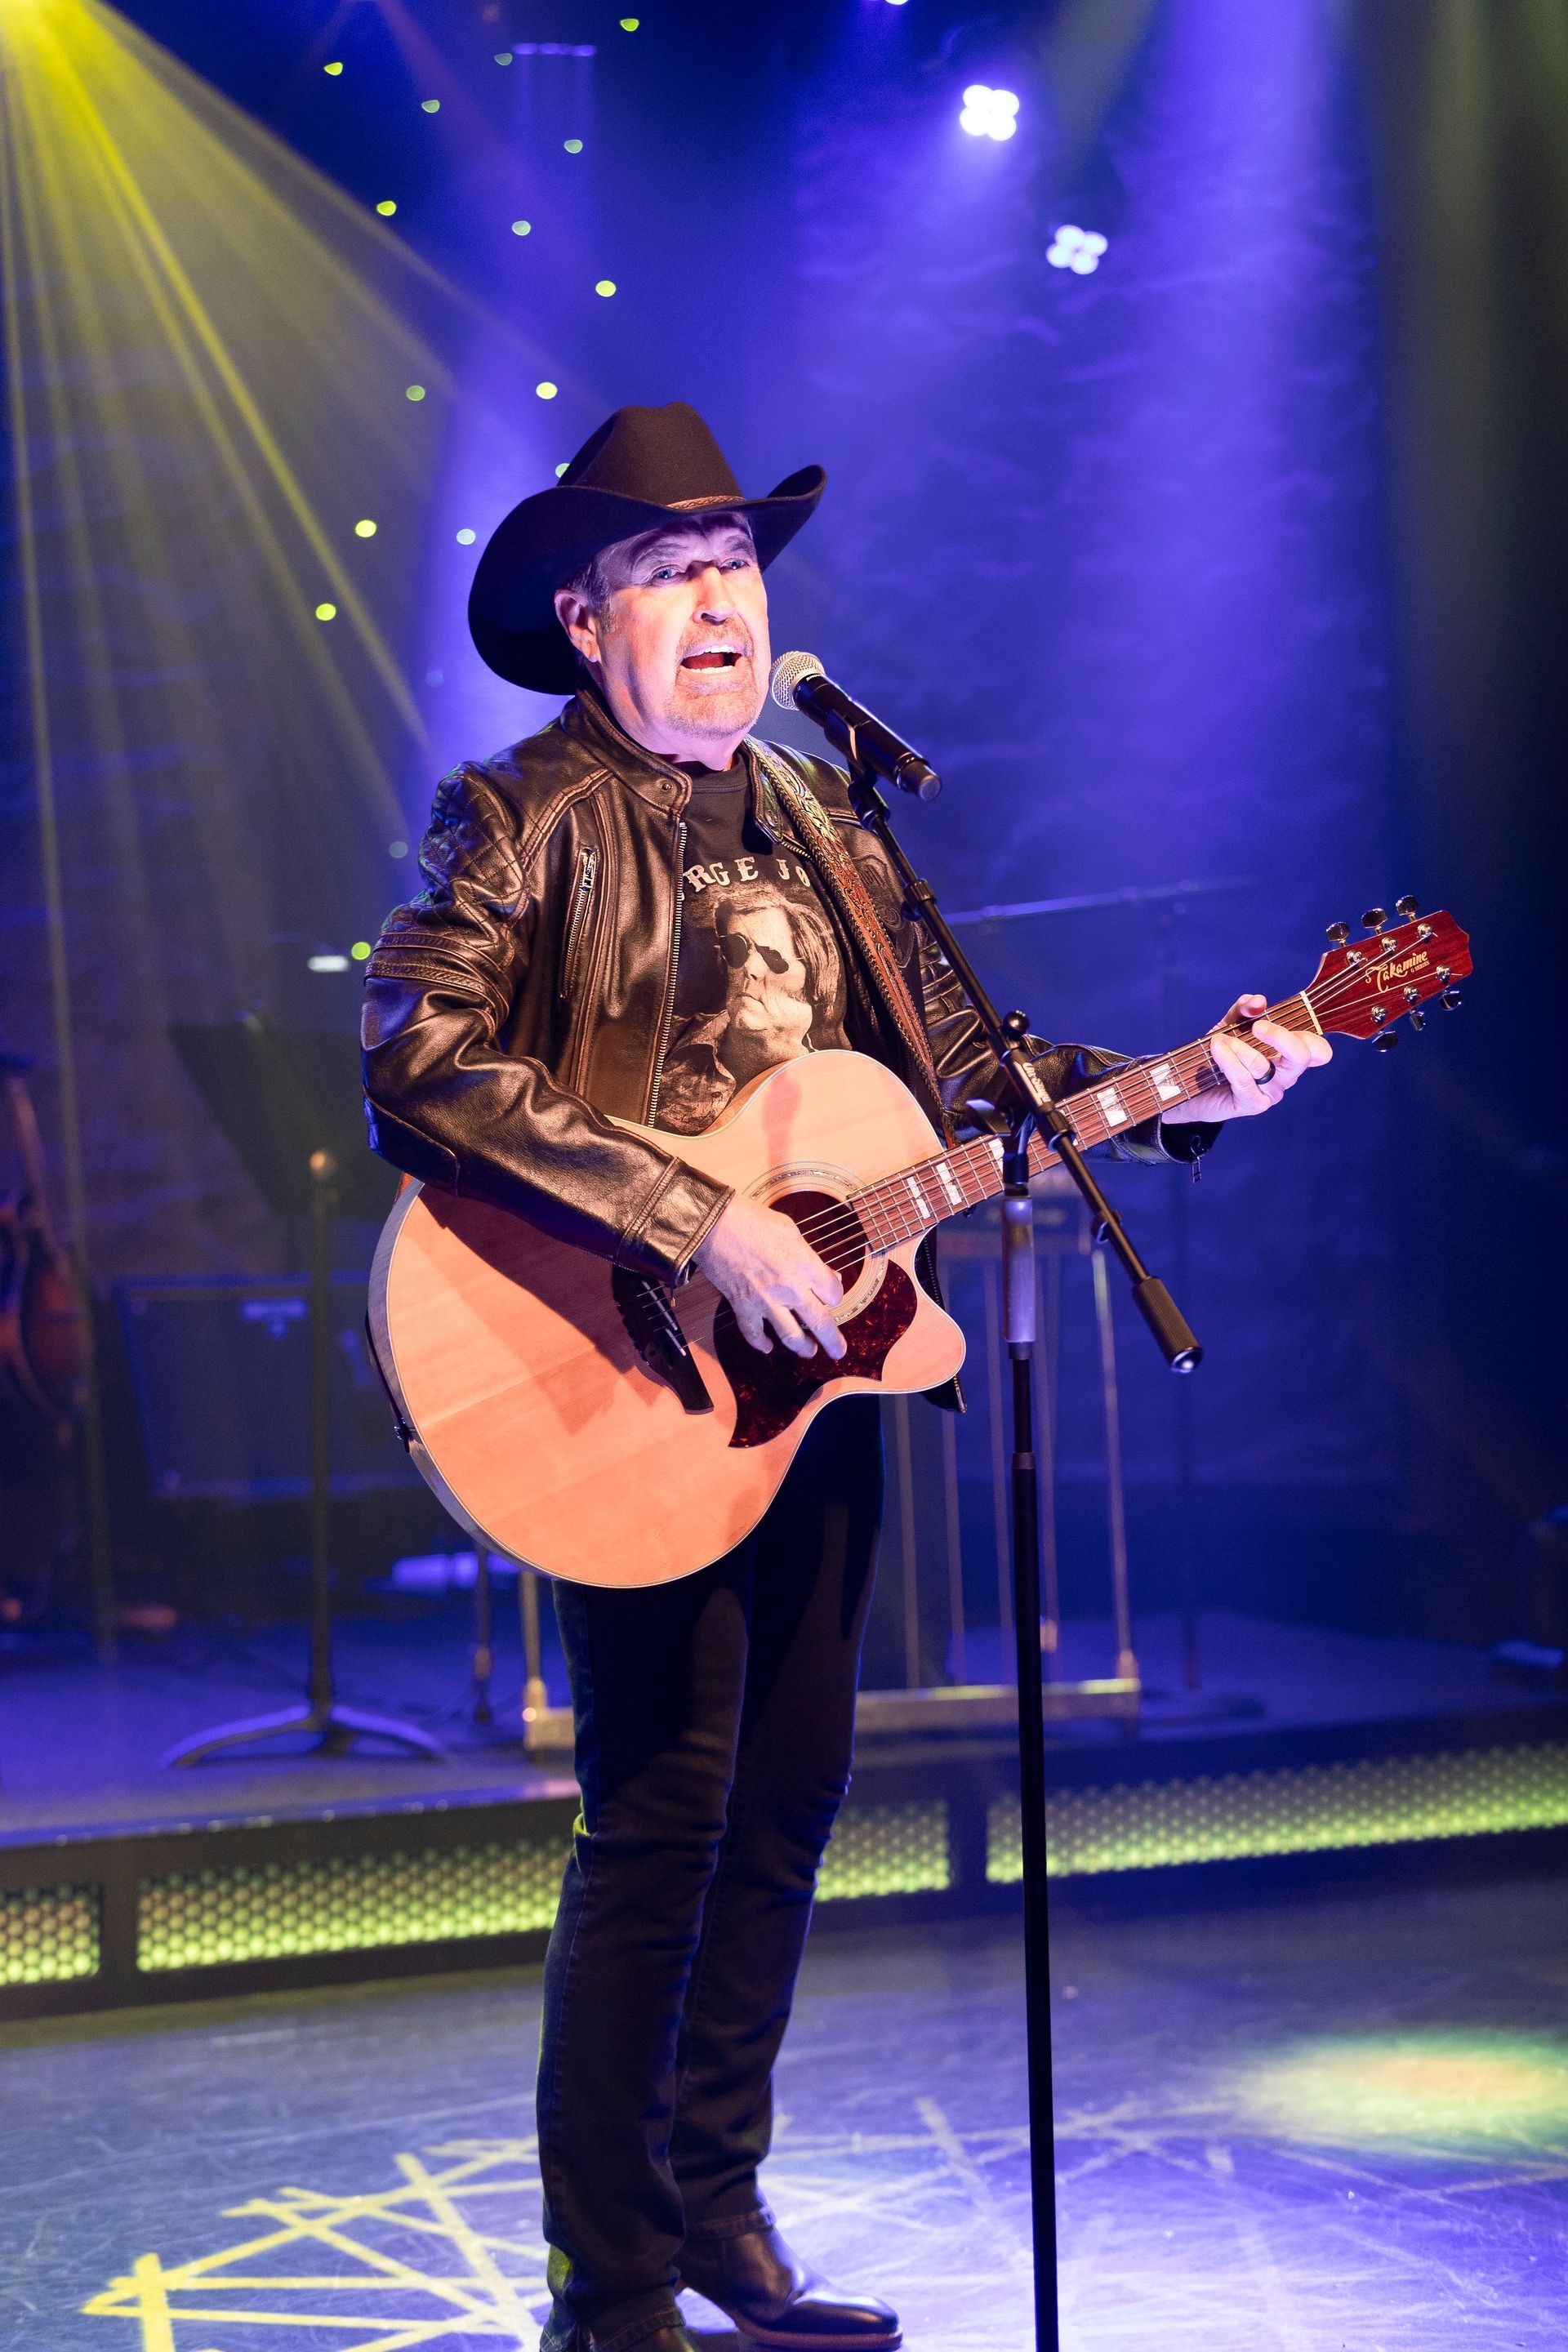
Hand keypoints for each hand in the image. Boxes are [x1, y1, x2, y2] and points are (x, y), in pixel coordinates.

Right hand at [691, 1193, 846, 1360]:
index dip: (835, 1295)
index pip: (834, 1293)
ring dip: (803, 1348)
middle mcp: (791, 1289)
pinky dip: (760, 1343)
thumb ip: (809, 1256)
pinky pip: (754, 1334)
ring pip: (790, 1336)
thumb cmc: (753, 1220)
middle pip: (820, 1322)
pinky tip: (767, 1347)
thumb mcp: (790, 1230)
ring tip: (810, 1352)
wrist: (714, 1225)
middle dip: (833, 1341)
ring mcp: (766, 1302)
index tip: (832, 1296)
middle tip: (839, 1351)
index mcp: (806, 1266)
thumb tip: (825, 1274)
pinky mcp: (743, 1307)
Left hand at [1160, 993, 1331, 1124]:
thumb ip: (1245, 1010)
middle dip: (1280, 1036)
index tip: (1279, 1022)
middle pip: (1302, 1056)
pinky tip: (1217, 1049)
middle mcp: (1286, 1075)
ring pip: (1264, 1066)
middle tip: (1257, 1027)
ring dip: (1239, 1047)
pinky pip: (1244, 1080)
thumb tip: (1259, 1001)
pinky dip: (1228, 1061)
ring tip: (1219, 1040)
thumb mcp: (1232, 1025)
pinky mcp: (1252, 1104)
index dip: (1310, 1036)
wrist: (1192, 1084)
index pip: (1319, 1051)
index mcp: (1289, 1056)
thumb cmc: (1220, 1054)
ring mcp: (1271, 1092)